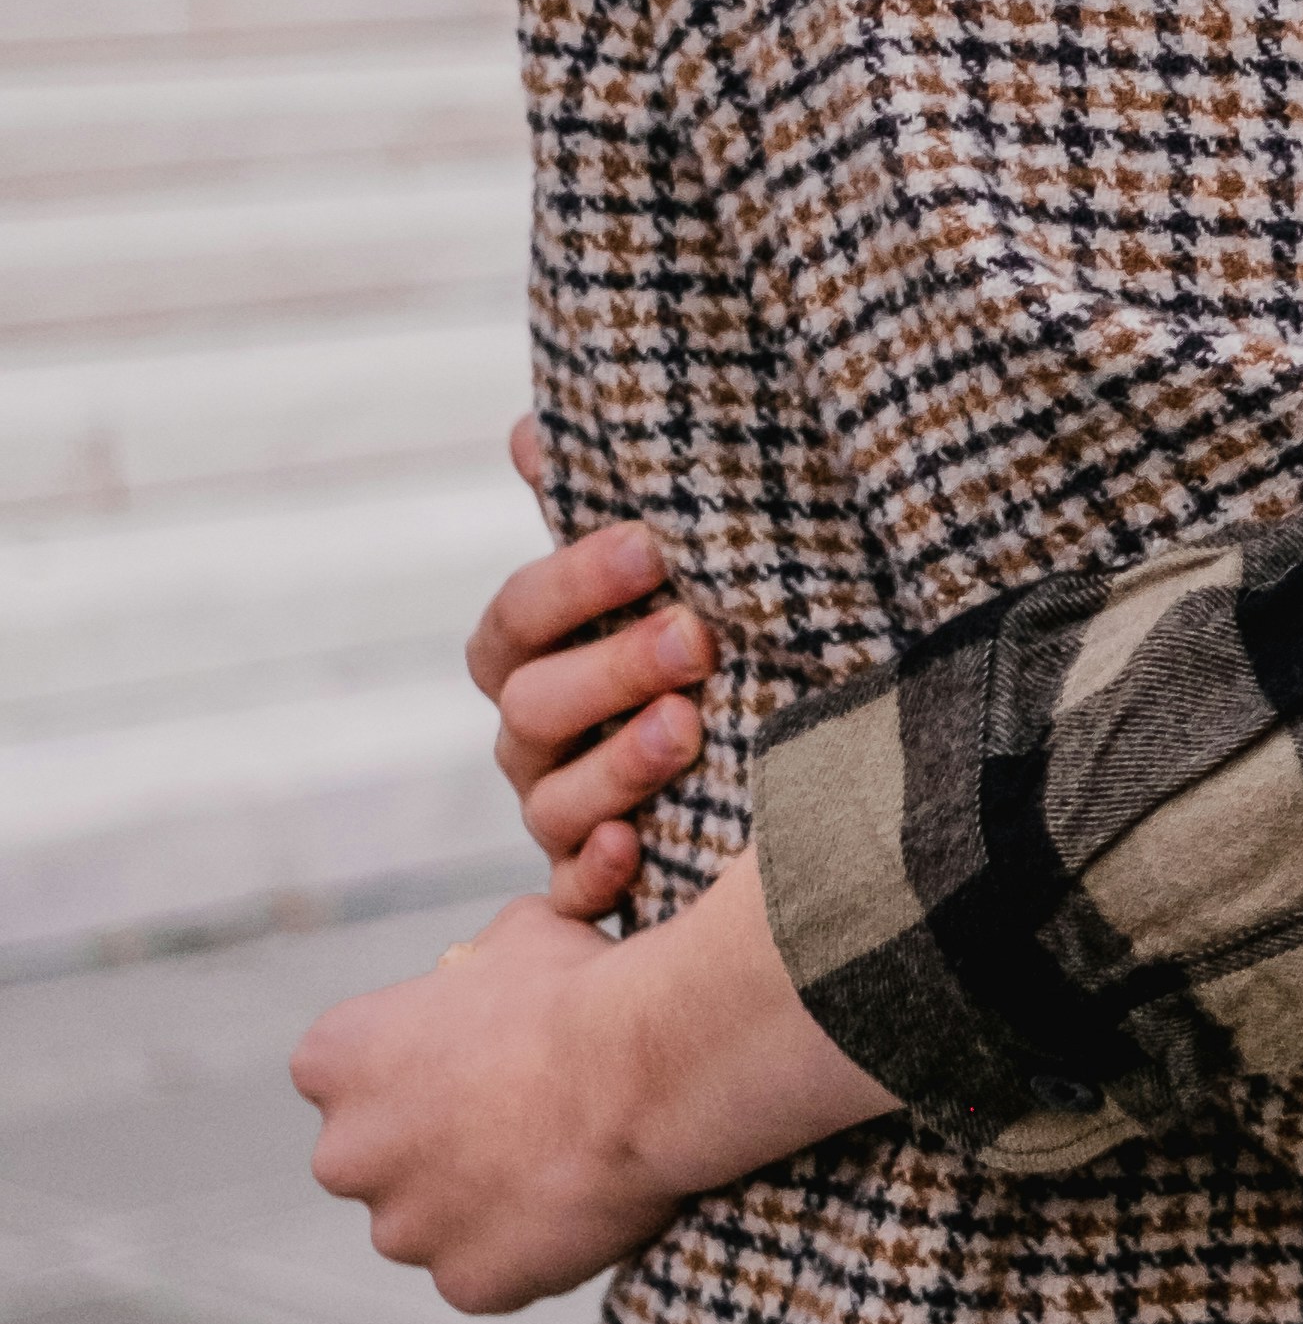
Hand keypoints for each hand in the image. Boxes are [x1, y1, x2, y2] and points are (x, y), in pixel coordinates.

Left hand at [295, 897, 699, 1311]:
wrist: (648, 1068)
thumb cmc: (582, 991)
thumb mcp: (517, 935)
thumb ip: (474, 964)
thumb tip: (485, 968)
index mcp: (334, 1058)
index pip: (342, 1074)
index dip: (410, 1070)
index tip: (465, 1064)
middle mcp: (344, 1153)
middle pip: (376, 1159)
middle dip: (428, 1149)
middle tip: (513, 1122)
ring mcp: (403, 1229)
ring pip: (428, 1225)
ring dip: (474, 1206)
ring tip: (555, 1168)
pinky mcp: (464, 1283)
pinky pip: (489, 1273)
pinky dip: (525, 1253)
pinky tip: (575, 1210)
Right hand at [475, 421, 717, 915]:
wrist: (763, 748)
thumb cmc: (696, 637)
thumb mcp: (661, 576)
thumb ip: (592, 506)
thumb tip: (528, 431)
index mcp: (529, 657)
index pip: (517, 618)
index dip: (574, 582)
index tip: (655, 545)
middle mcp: (532, 738)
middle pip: (532, 707)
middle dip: (612, 669)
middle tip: (697, 639)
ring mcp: (557, 813)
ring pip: (551, 801)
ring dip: (615, 766)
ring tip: (688, 729)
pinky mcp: (594, 882)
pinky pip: (570, 893)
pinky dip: (594, 874)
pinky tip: (635, 847)